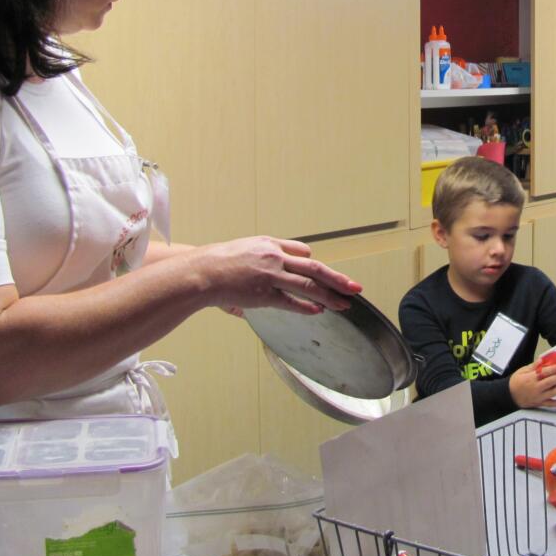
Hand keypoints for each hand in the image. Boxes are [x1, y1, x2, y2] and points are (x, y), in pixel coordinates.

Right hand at [193, 236, 361, 314]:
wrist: (200, 271)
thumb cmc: (214, 263)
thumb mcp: (240, 254)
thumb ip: (251, 268)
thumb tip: (244, 302)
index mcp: (269, 244)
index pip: (301, 251)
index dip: (313, 263)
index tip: (323, 272)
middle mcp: (275, 257)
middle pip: (314, 268)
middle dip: (337, 278)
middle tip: (355, 287)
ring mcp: (271, 275)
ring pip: (309, 285)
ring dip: (331, 295)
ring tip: (346, 303)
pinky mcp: (264, 293)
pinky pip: (291, 301)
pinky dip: (307, 306)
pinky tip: (320, 311)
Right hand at [509, 362, 555, 408]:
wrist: (510, 395)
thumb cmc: (516, 381)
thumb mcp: (522, 371)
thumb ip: (533, 366)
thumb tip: (542, 359)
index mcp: (531, 378)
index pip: (544, 373)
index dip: (553, 369)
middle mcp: (536, 387)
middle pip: (550, 382)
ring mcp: (538, 396)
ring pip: (552, 393)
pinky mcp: (539, 403)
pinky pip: (550, 404)